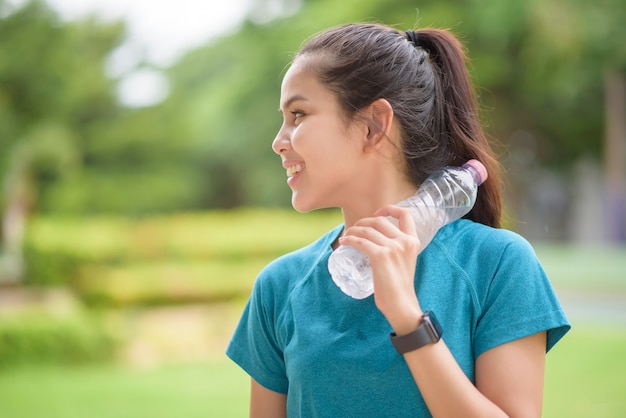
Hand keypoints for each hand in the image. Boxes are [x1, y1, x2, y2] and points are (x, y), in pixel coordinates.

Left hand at [338, 205, 422, 331]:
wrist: (401, 304)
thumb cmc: (400, 287)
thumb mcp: (405, 261)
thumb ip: (398, 250)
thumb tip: (379, 243)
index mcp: (413, 241)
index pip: (406, 214)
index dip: (390, 209)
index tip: (378, 213)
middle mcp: (404, 241)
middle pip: (379, 221)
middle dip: (363, 222)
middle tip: (355, 230)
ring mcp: (393, 248)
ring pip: (367, 230)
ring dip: (353, 231)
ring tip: (346, 236)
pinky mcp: (381, 256)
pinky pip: (360, 242)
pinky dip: (349, 240)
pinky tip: (344, 242)